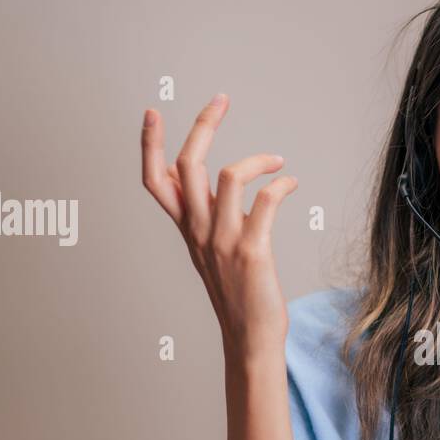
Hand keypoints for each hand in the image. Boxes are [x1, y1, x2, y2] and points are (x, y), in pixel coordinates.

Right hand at [141, 93, 298, 358]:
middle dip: (203, 126)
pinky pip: (265, 202)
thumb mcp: (211, 252)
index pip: (154, 180)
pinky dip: (280, 185)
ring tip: (277, 161)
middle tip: (221, 101)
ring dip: (257, 159)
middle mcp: (200, 232)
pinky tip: (291, 184)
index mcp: (187, 230)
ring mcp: (224, 241)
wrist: (250, 339)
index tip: (152, 112)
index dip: (149, 145)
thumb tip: (211, 184)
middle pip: (188, 165)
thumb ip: (206, 217)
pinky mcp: (252, 251)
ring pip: (229, 177)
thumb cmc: (239, 294)